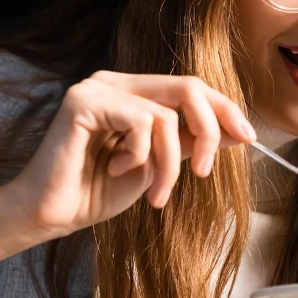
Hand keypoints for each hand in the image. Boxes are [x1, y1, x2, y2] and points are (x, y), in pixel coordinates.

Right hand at [0, 71, 255, 244]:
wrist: (49, 215)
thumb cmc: (95, 192)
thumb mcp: (156, 166)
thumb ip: (189, 144)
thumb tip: (237, 131)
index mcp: (131, 92)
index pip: (190, 88)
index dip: (224, 109)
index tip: (247, 137)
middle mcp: (115, 82)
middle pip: (187, 88)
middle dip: (209, 130)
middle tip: (206, 171)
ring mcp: (97, 87)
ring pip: (166, 114)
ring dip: (170, 163)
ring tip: (155, 192)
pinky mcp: (83, 101)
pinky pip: (140, 121)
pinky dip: (141, 155)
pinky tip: (117, 171)